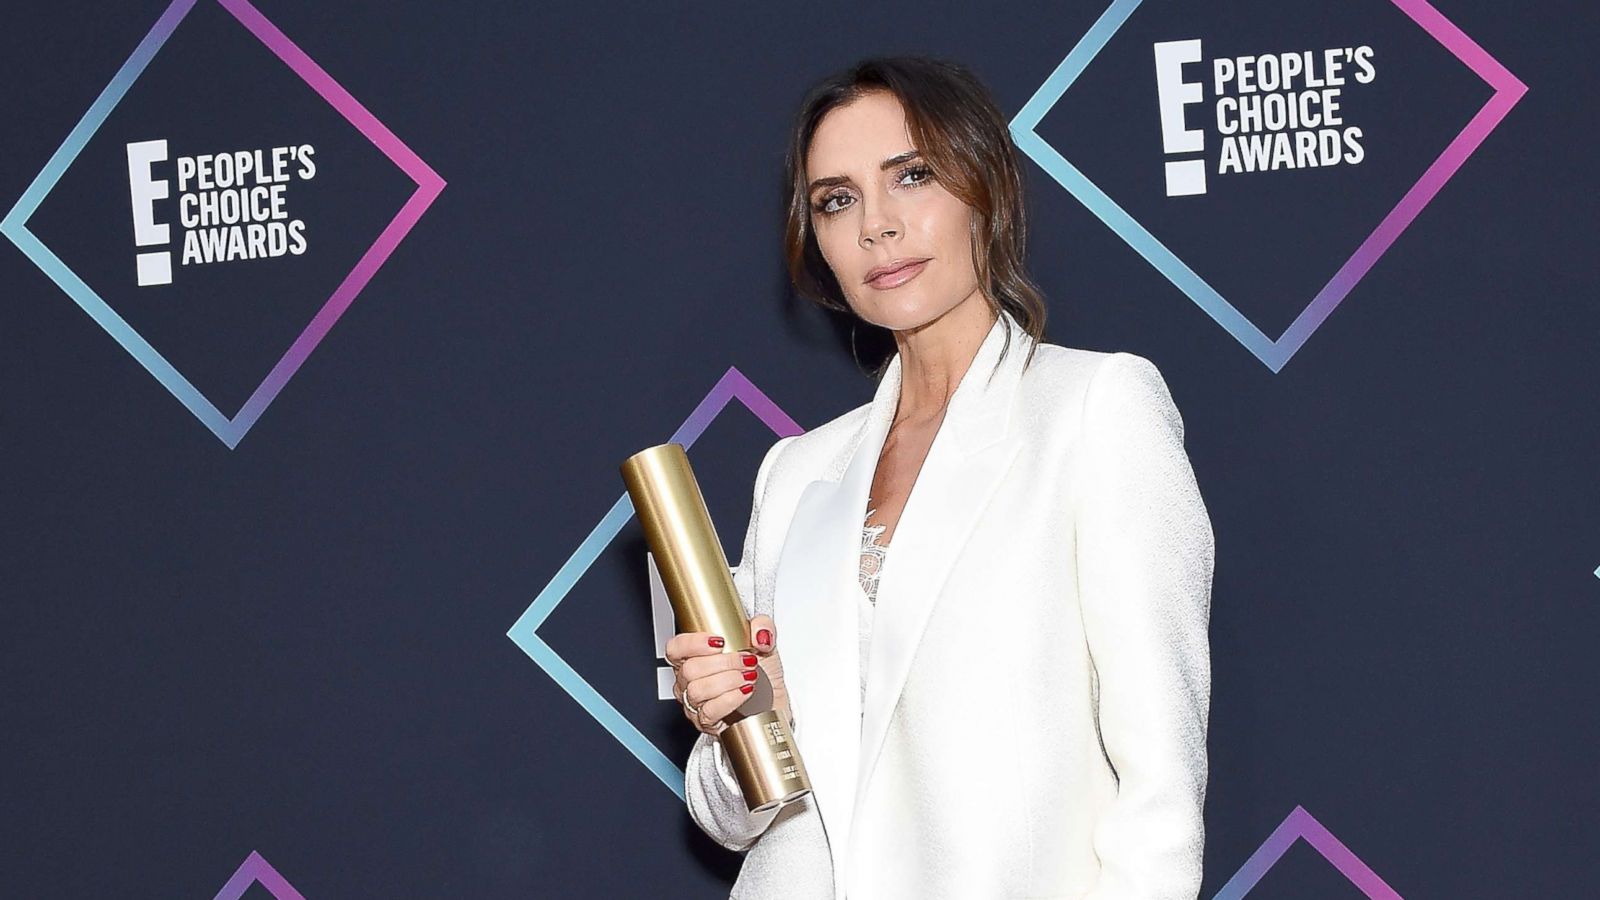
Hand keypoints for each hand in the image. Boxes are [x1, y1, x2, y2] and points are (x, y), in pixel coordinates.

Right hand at [665, 614, 791, 736]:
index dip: (693, 643)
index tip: (719, 642)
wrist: (774, 703)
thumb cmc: (764, 675)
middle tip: (746, 661)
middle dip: (724, 663)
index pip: (676, 648)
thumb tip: (759, 635)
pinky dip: (730, 699)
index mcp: (696, 656)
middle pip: (689, 669)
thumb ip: (763, 627)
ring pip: (698, 691)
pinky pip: (709, 711)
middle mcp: (690, 680)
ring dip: (729, 681)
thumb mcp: (764, 642)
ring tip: (749, 677)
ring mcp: (696, 702)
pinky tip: (745, 691)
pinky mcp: (707, 722)